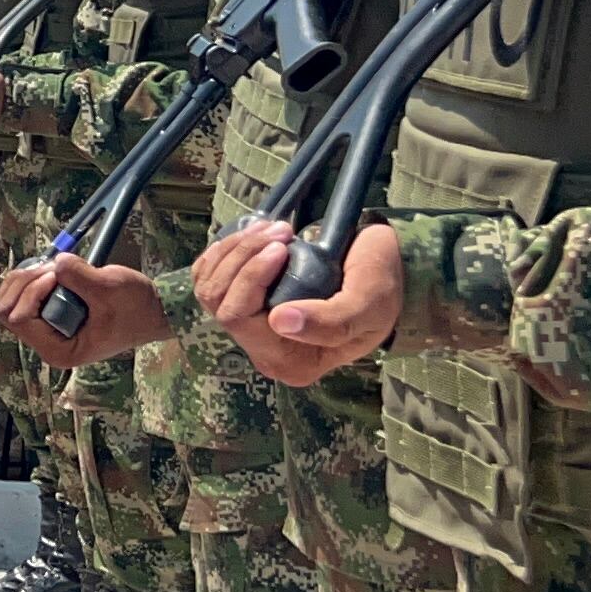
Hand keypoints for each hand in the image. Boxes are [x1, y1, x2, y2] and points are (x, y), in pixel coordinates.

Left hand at [0, 252, 172, 366]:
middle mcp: (46, 344)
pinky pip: (23, 293)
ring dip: (27, 277)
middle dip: (24, 282)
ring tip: (55, 269)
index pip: (17, 319)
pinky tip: (52, 270)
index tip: (57, 278)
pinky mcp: (49, 314)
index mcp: (58, 350)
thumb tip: (55, 262)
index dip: (30, 292)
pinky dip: (32, 276)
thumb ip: (79, 277)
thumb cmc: (136, 307)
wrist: (153, 311)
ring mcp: (46, 329)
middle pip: (6, 308)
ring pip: (10, 298)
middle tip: (53, 268)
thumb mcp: (110, 289)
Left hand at [199, 217, 400, 385]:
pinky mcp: (240, 300)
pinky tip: (253, 236)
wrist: (381, 269)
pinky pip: (209, 276)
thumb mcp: (367, 306)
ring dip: (236, 248)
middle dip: (244, 256)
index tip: (283, 247)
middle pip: (218, 300)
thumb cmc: (380, 289)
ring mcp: (249, 327)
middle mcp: (263, 351)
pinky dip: (225, 250)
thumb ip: (331, 321)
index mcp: (292, 363)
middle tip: (282, 230)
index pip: (240, 319)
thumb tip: (279, 322)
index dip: (252, 277)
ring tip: (274, 229)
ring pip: (209, 285)